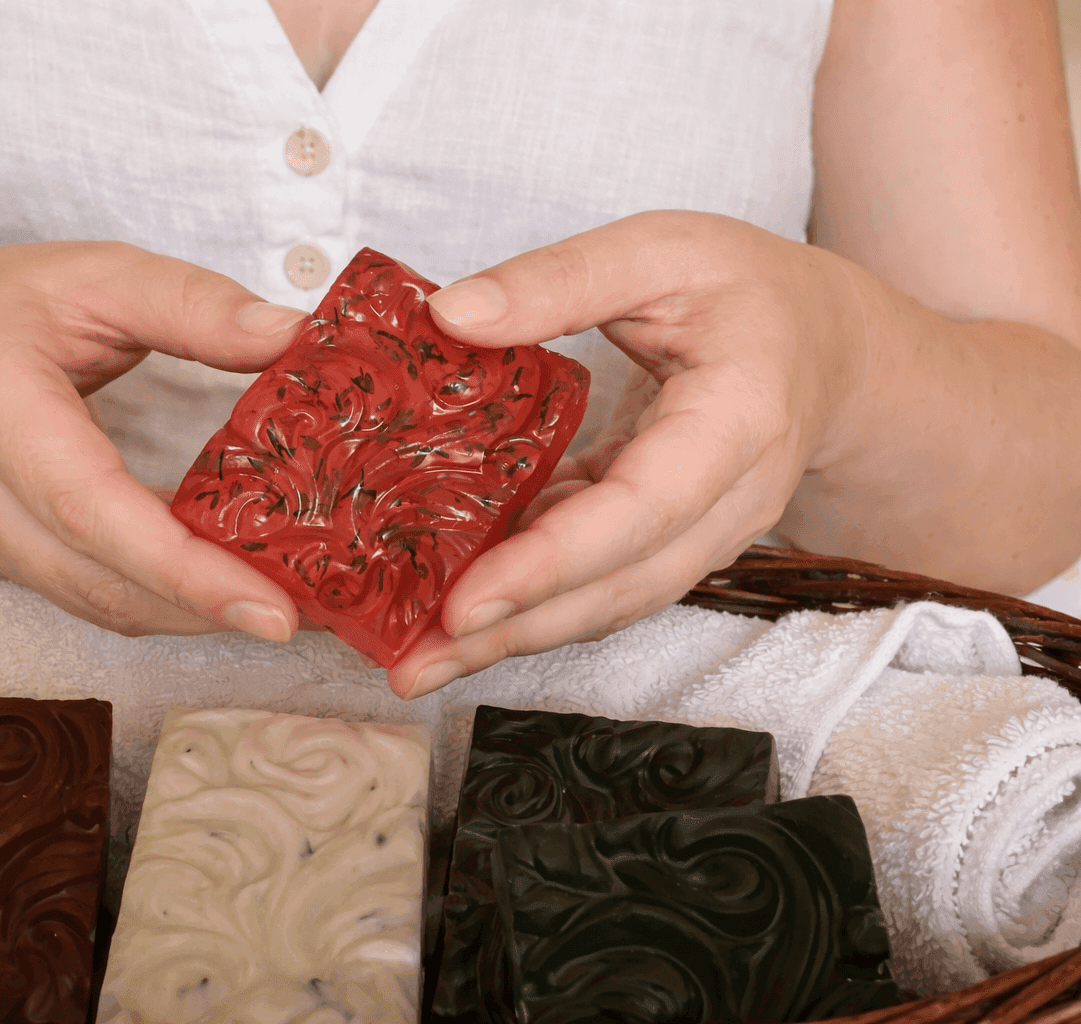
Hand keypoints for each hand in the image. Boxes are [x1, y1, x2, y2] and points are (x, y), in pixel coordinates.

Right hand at [0, 241, 307, 639]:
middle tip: (299, 616)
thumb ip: (191, 303)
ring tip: (273, 604)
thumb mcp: (89, 274)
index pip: (91, 508)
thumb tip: (291, 336)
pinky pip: (83, 597)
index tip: (269, 607)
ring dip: (185, 614)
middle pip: (96, 581)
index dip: (183, 569)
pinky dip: (153, 600)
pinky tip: (211, 586)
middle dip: (204, 610)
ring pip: (93, 604)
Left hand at [388, 211, 868, 697]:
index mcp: (736, 422)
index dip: (554, 561)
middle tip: (417, 664)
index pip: (642, 510)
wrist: (829, 349)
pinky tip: (457, 613)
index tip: (467, 600)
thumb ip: (561, 279)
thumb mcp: (662, 250)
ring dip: (513, 638)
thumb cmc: (749, 292)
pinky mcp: (662, 542)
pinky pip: (596, 582)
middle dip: (515, 631)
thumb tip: (450, 315)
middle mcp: (728, 502)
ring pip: (606, 603)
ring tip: (421, 661)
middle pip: (619, 588)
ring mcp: (700, 535)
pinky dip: (529, 601)